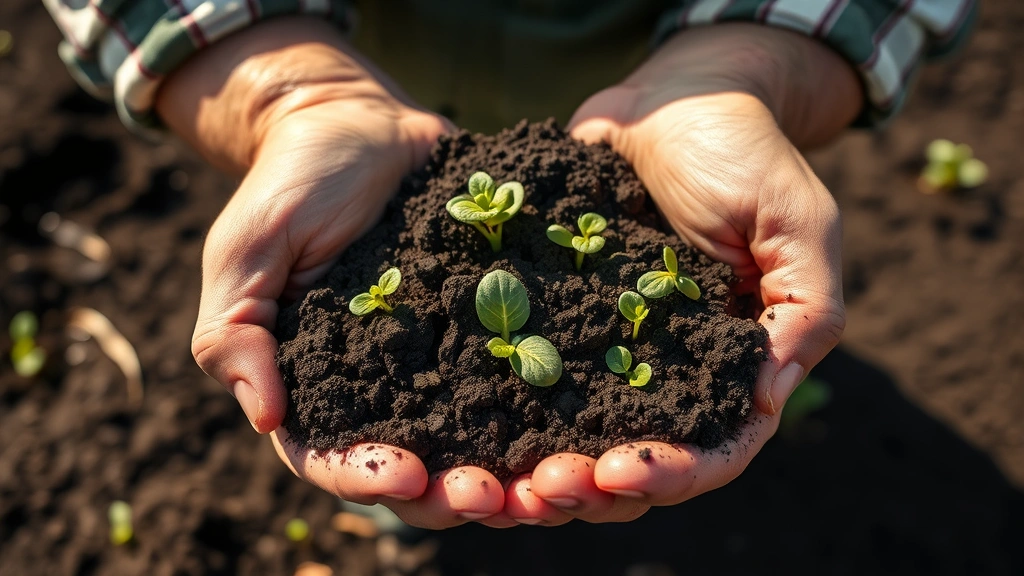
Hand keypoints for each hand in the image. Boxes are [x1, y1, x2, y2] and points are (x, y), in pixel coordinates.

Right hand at [158, 18, 505, 528]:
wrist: (358, 122)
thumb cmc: (288, 187)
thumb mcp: (244, 255)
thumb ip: (236, 335)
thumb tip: (266, 417)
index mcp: (317, 385)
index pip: (333, 457)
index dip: (367, 478)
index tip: (406, 475)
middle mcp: (384, 386)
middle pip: (418, 470)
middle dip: (452, 496)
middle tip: (491, 496)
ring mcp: (444, 358)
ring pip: (478, 439)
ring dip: (511, 471)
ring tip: (545, 480)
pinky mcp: (492, 323)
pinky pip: (525, 372)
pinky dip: (551, 407)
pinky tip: (584, 419)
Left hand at [502, 24, 859, 524]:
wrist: (671, 98)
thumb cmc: (743, 152)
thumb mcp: (797, 221)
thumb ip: (805, 307)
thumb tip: (770, 395)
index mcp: (732, 364)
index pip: (714, 449)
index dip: (671, 474)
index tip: (618, 471)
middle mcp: (668, 371)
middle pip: (636, 462)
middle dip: (592, 489)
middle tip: (540, 491)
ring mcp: (609, 349)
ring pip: (577, 437)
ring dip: (541, 469)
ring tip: (500, 483)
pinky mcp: (557, 318)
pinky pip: (530, 376)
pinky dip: (502, 411)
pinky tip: (465, 421)